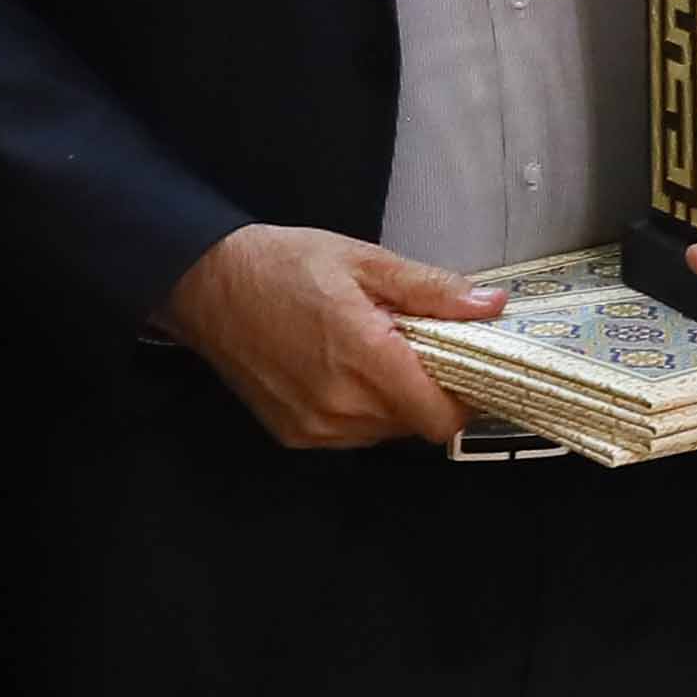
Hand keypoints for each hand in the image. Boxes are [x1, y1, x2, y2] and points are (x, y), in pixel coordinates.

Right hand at [166, 222, 490, 451]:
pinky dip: (363, 411)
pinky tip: (347, 372)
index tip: (474, 371)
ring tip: (379, 355)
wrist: (206, 284)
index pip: (440, 416)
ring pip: (386, 432)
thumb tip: (491, 305)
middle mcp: (339, 403)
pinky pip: (352, 435)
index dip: (466, 400)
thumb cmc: (283, 265)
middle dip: (431, 392)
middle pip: (418, 424)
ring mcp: (314, 425)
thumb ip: (432, 291)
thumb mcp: (365, 261)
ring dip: (396, 403)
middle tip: (423, 349)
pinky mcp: (294, 434)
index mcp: (364, 357)